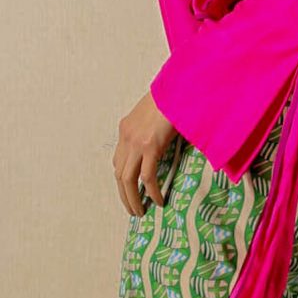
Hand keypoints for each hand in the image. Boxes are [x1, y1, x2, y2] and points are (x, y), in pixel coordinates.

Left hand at [113, 92, 178, 217]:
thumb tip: (165, 143)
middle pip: (118, 174)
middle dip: (124, 195)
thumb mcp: (157, 115)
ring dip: (132, 199)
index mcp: (126, 128)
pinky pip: (147, 176)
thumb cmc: (174, 97)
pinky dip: (151, 191)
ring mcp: (136, 141)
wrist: (180, 85)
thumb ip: (155, 131)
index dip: (123, 179)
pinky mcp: (150, 145)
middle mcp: (126, 136)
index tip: (131, 191)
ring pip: (127, 179)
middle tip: (133, 209)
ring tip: (141, 212)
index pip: (118, 160)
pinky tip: (158, 200)